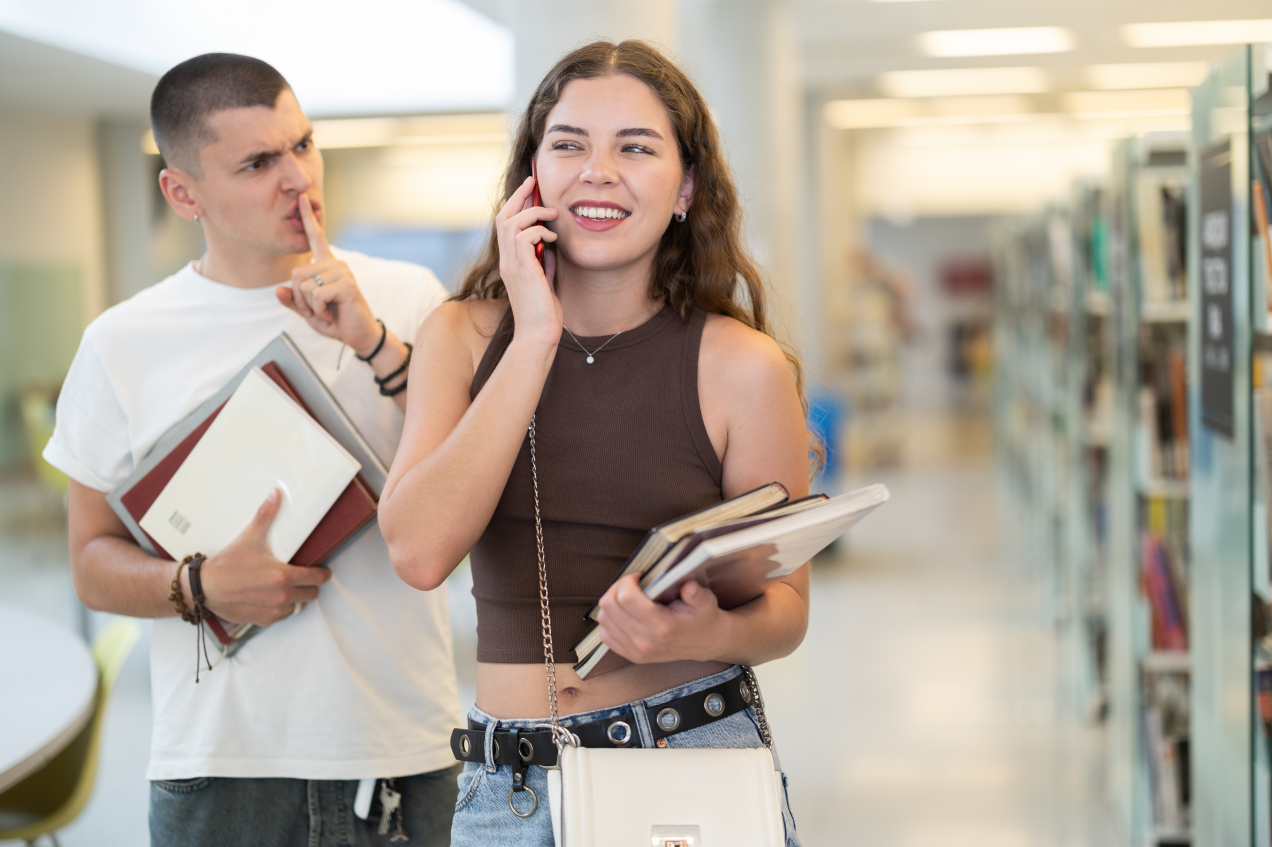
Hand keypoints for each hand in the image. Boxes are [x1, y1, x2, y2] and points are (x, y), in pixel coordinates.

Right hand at [194, 489, 330, 626]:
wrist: (203, 588)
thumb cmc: (226, 565)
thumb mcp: (249, 538)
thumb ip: (265, 516)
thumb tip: (276, 494)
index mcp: (282, 576)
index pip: (318, 578)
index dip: (323, 573)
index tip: (322, 570)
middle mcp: (281, 596)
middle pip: (311, 594)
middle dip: (310, 585)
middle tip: (303, 576)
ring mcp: (272, 610)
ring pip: (297, 606)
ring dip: (296, 598)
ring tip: (287, 586)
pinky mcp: (263, 620)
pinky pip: (282, 616)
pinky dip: (281, 608)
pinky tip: (272, 597)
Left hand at [276, 195, 382, 356]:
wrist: (359, 336)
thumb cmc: (336, 321)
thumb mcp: (309, 312)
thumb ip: (293, 301)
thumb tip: (277, 290)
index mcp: (327, 266)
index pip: (316, 238)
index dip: (308, 219)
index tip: (303, 198)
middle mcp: (335, 264)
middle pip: (296, 273)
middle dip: (298, 298)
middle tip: (315, 311)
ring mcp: (342, 272)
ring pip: (304, 285)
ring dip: (309, 306)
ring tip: (325, 313)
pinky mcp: (347, 284)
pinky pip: (316, 295)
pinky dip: (318, 311)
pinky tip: (330, 314)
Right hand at [497, 175, 561, 348]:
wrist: (539, 335)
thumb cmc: (543, 314)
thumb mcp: (545, 281)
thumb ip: (543, 262)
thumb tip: (549, 246)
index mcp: (511, 263)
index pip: (506, 225)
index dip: (517, 205)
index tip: (532, 190)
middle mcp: (507, 261)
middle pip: (503, 217)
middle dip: (519, 196)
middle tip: (534, 181)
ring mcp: (512, 265)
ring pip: (510, 222)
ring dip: (532, 212)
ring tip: (552, 214)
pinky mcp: (521, 269)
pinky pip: (523, 236)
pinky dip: (539, 230)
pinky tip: (552, 238)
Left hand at [595, 574, 727, 664]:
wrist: (706, 643)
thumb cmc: (703, 618)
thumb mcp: (706, 601)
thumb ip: (696, 593)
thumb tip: (688, 586)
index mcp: (662, 626)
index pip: (626, 598)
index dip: (627, 580)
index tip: (639, 576)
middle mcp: (645, 641)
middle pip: (609, 606)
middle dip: (617, 588)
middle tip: (631, 584)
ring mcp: (636, 651)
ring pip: (603, 619)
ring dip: (612, 602)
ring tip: (628, 597)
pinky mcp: (631, 656)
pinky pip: (605, 634)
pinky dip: (610, 620)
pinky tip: (624, 613)